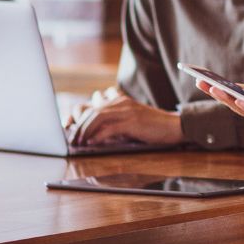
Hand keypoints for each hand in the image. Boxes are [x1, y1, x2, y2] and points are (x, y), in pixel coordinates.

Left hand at [66, 89, 182, 145]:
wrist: (174, 126)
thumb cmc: (151, 126)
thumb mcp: (129, 119)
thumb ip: (113, 120)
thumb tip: (92, 132)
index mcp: (118, 100)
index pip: (90, 104)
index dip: (76, 114)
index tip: (69, 126)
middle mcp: (120, 102)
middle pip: (90, 110)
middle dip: (77, 125)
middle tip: (72, 139)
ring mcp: (126, 110)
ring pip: (97, 117)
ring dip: (84, 131)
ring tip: (79, 143)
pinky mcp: (132, 121)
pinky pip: (109, 128)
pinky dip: (98, 136)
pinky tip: (92, 143)